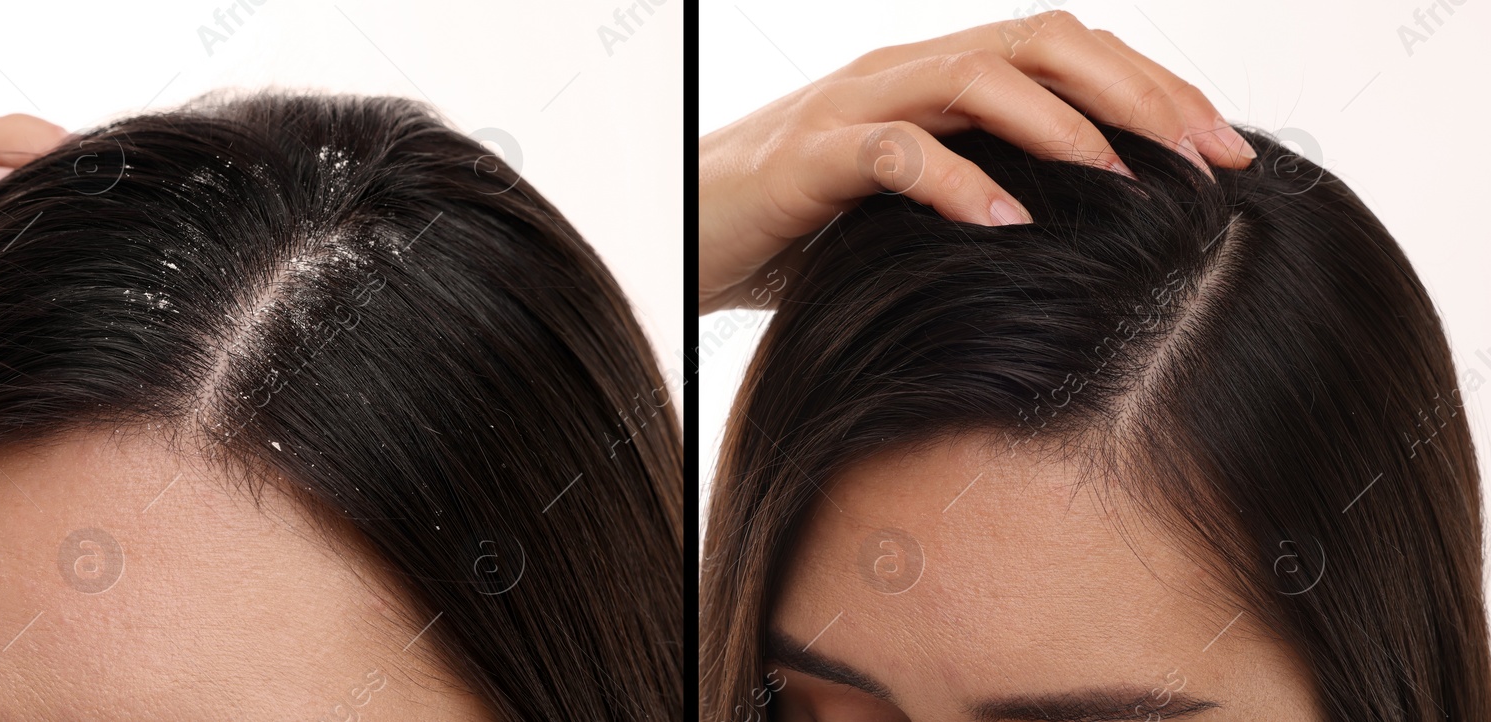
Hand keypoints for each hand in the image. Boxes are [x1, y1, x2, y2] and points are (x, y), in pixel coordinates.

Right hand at [698, 10, 1255, 313]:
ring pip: (980, 76)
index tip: (1228, 151)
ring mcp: (852, 107)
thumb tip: (1079, 244)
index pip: (1065, 53)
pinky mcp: (806, 160)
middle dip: (1141, 93)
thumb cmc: (789, 229)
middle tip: (1213, 162)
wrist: (672, 230)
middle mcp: (901, 73)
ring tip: (1130, 184)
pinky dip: (961, 183)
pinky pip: (896, 151)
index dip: (1156, 87)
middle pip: (1043, 43)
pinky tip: (1009, 228)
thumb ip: (976, 200)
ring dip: (1067, 126)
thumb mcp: (902, 211)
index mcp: (934, 79)